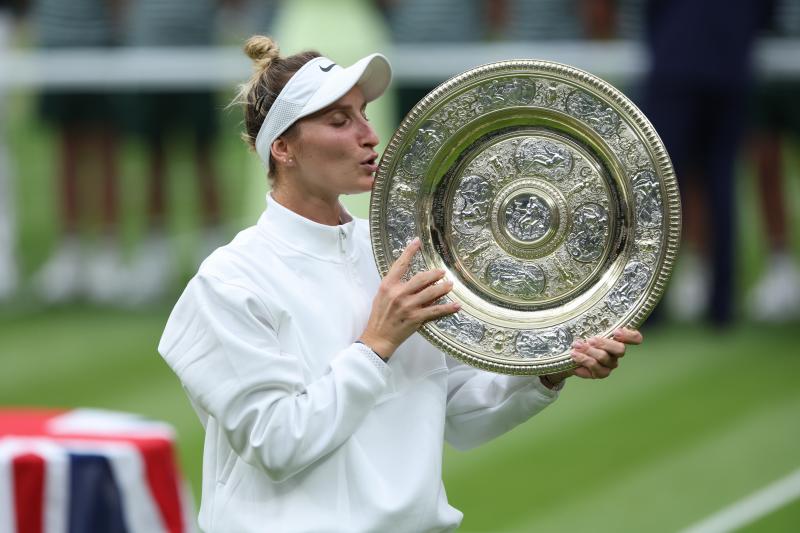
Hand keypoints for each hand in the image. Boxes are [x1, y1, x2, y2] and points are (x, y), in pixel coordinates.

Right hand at [360, 238, 459, 359]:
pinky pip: (435, 311)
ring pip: (430, 293)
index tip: (417, 241)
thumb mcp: (382, 296)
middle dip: (434, 274)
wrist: (378, 337)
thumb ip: (395, 286)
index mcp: (388, 285)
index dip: (409, 252)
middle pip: (421, 278)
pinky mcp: (416, 317)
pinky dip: (447, 308)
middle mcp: (398, 293)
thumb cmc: (379, 316)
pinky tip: (456, 305)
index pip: (400, 265)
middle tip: (442, 272)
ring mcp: (408, 306)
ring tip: (450, 285)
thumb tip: (413, 279)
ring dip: (443, 288)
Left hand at [539, 327, 642, 387]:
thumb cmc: (581, 336)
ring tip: (575, 348)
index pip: (635, 338)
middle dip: (604, 344)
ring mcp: (609, 365)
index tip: (616, 331)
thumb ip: (590, 319)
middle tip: (589, 340)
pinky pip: (594, 371)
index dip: (629, 336)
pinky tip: (573, 359)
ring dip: (588, 353)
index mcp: (618, 339)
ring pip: (604, 359)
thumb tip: (584, 304)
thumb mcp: (585, 326)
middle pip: (620, 350)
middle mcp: (616, 353)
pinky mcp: (599, 374)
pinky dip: (583, 363)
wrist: (569, 354)